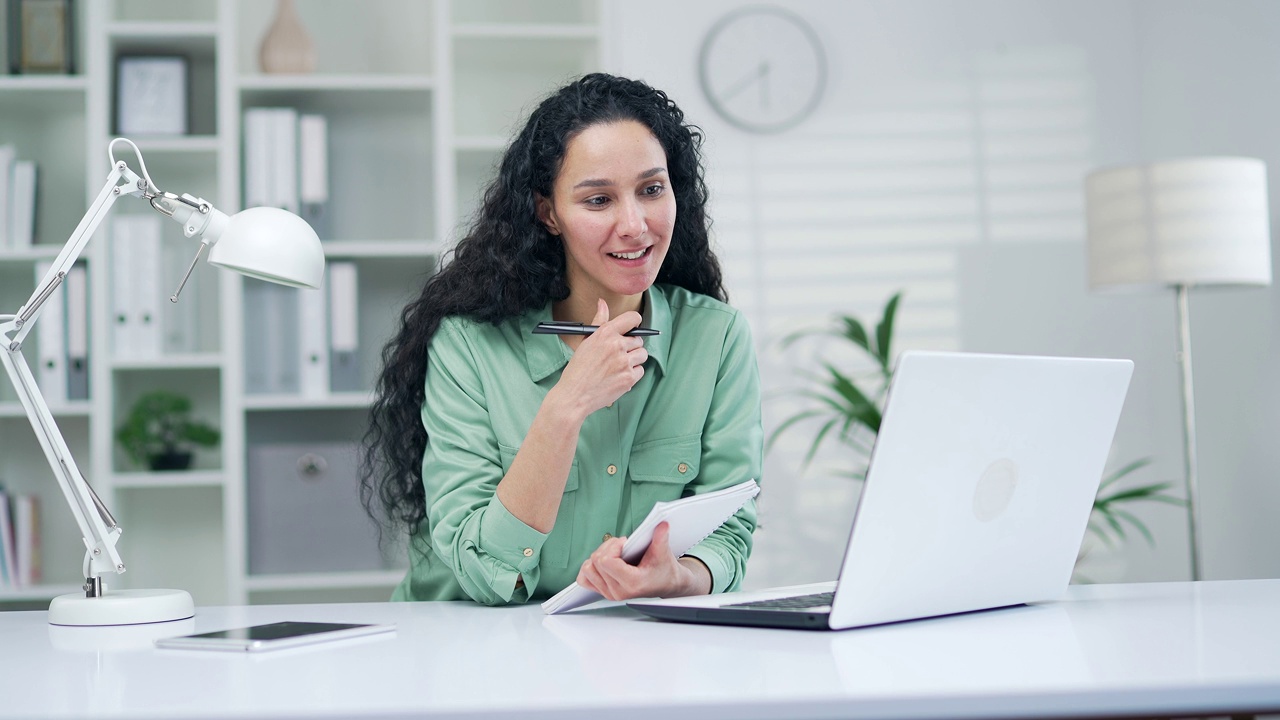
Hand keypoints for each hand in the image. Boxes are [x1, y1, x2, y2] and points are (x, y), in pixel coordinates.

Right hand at [555, 299, 647, 415]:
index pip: (632, 319)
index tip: (633, 327)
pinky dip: (632, 374)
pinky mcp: (629, 378)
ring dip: (634, 360)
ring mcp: (624, 362)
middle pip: (638, 340)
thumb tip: (602, 303)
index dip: (635, 322)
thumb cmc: (578, 369)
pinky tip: (618, 376)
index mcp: (605, 333)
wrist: (574, 395)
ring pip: (642, 355)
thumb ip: (599, 322)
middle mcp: (617, 345)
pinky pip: (640, 370)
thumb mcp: (586, 341)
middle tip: (618, 354)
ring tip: (618, 366)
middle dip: (631, 346)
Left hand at [575, 522, 711, 600]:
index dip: (613, 546)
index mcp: (632, 583)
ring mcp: (609, 593)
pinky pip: (584, 579)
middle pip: (596, 562)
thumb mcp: (663, 552)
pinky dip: (590, 567)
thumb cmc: (663, 570)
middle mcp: (618, 591)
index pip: (605, 562)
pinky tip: (604, 562)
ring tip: (614, 553)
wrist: (665, 583)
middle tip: (622, 546)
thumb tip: (662, 524)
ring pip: (587, 569)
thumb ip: (661, 537)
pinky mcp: (603, 592)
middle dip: (607, 548)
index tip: (625, 543)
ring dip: (598, 556)